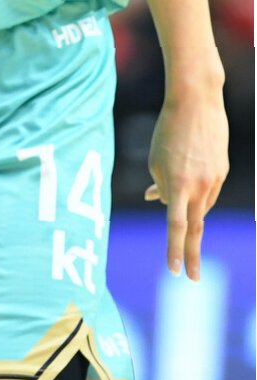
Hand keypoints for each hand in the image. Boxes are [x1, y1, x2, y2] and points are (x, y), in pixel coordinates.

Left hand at [145, 88, 228, 280]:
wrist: (197, 102)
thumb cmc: (168, 130)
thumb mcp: (156, 159)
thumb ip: (160, 186)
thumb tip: (159, 203)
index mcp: (178, 184)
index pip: (176, 226)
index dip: (175, 250)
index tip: (175, 272)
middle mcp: (200, 186)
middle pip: (195, 227)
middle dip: (192, 253)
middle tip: (192, 278)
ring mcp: (215, 179)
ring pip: (199, 204)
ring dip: (185, 203)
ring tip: (171, 169)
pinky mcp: (223, 170)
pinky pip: (206, 188)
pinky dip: (194, 188)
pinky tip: (184, 166)